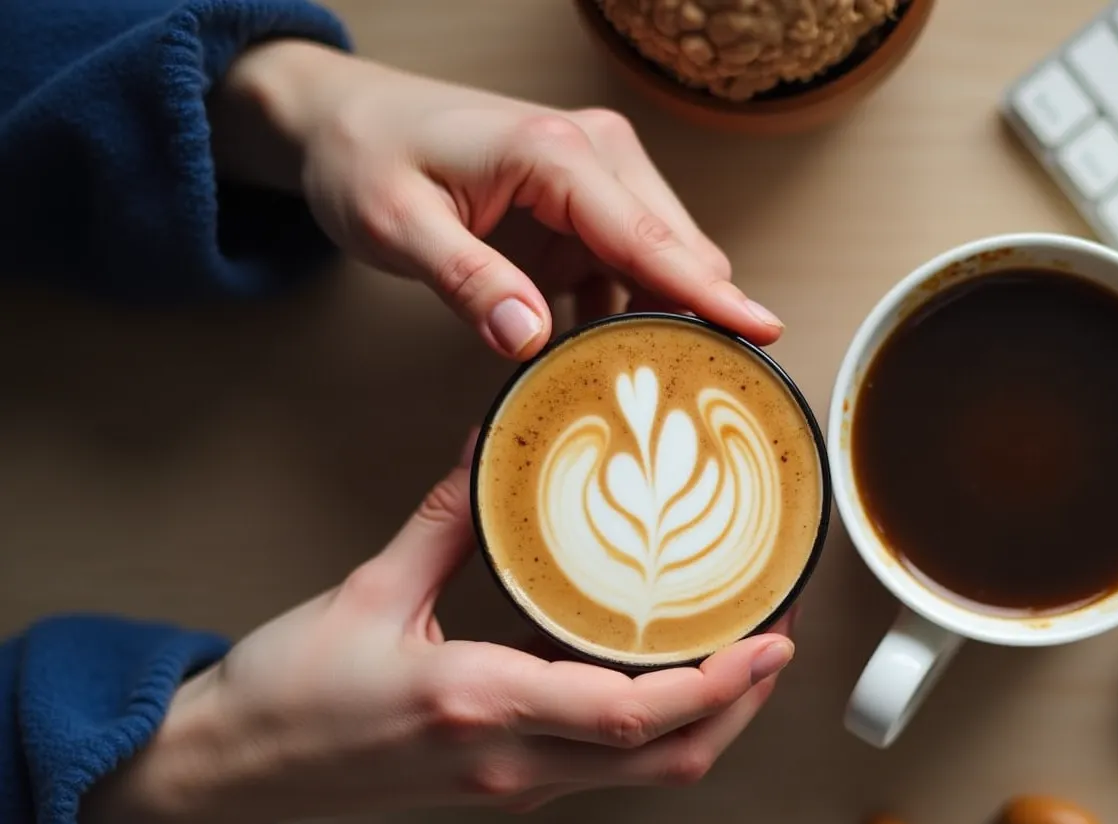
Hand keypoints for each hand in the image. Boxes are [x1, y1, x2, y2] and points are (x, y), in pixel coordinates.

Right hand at [78, 441, 794, 823]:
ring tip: (747, 644)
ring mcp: (514, 779)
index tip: (773, 637)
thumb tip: (497, 434)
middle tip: (782, 631)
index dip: (718, 682)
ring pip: (649, 772)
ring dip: (712, 717)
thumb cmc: (290, 691)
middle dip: (742, 704)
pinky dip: (663, 725)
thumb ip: (449, 513)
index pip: (632, 713)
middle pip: (669, 759)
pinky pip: (610, 764)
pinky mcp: (507, 780)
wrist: (232, 767)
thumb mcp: (371, 587)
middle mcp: (512, 758)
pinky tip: (673, 667)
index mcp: (481, 705)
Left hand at [209, 40, 781, 357]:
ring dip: (662, 322)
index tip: (764, 333)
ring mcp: (596, 184)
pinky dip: (630, 316)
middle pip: (677, 251)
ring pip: (663, 263)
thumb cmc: (366, 158)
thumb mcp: (397, 225)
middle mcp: (595, 156)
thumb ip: (467, 281)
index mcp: (557, 153)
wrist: (345, 120)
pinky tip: (611, 364)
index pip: (650, 236)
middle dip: (695, 319)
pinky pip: (632, 272)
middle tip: (691, 400)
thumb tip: (530, 339)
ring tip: (658, 394)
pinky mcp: (584, 213)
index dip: (708, 293)